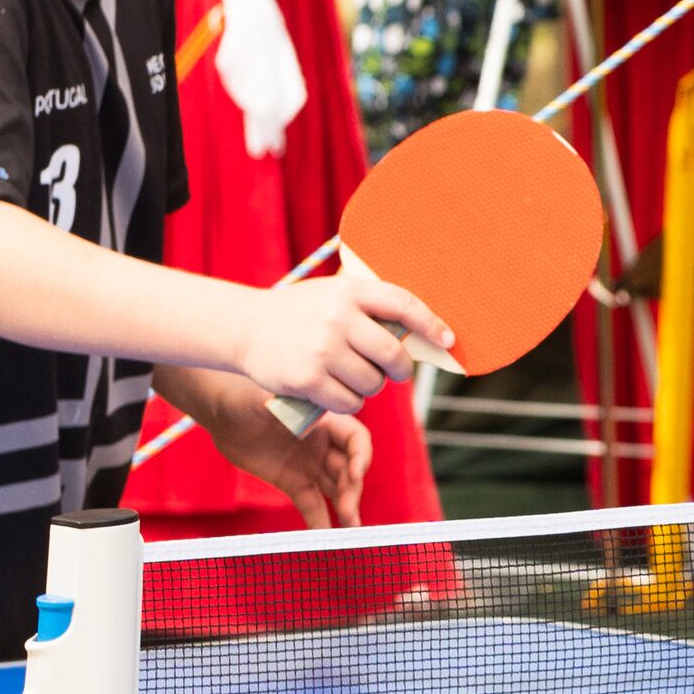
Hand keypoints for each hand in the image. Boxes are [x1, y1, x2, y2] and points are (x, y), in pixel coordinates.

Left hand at [198, 397, 370, 527]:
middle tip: (348, 511)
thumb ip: (285, 408)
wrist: (221, 412)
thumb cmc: (243, 395)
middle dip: (352, 489)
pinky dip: (320, 521)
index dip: (361, 456)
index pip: (355, 438)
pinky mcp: (293, 482)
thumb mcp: (264, 398)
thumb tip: (303, 417)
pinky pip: (312, 504)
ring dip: (346, 508)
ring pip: (336, 489)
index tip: (356, 473)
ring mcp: (310, 465)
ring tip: (350, 530)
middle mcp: (323, 443)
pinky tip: (325, 540)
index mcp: (324, 419)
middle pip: (349, 469)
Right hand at [234, 264, 451, 415]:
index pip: (404, 305)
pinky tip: (333, 390)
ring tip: (349, 376)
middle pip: (394, 356)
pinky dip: (347, 402)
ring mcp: (322, 350)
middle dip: (398, 370)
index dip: (431, 325)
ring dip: (369, 387)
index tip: (448, 341)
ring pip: (373, 384)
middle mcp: (338, 318)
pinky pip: (349, 403)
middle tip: (392, 372)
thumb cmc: (299, 314)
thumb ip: (369, 309)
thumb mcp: (332, 296)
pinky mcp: (308, 379)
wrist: (245, 328)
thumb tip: (420, 336)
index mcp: (349, 291)